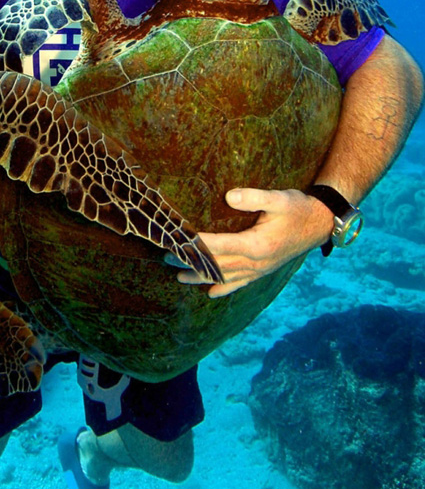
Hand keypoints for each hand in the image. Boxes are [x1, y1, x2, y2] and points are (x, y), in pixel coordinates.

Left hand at [177, 187, 333, 296]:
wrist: (321, 224)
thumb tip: (229, 195)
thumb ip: (254, 197)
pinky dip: (224, 289)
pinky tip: (211, 293)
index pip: (219, 246)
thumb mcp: (279, 198)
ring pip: (226, 278)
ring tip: (178, 277)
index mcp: (257, 245)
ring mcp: (260, 270)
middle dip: (192, 262)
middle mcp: (256, 263)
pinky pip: (241, 284)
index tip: (178, 241)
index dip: (197, 244)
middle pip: (217, 265)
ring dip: (202, 278)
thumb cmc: (299, 208)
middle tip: (167, 258)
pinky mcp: (264, 271)